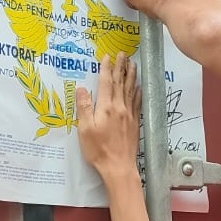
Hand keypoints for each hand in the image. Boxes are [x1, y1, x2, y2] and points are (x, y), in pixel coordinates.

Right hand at [76, 54, 140, 179]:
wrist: (119, 167)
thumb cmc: (98, 150)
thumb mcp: (84, 130)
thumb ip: (84, 108)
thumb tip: (82, 89)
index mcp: (106, 108)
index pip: (106, 83)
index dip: (106, 68)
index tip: (107, 56)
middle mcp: (119, 108)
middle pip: (120, 83)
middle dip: (121, 67)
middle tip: (123, 54)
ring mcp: (129, 115)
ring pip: (130, 90)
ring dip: (131, 76)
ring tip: (132, 64)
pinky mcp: (135, 123)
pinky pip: (137, 102)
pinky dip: (137, 92)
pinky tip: (138, 87)